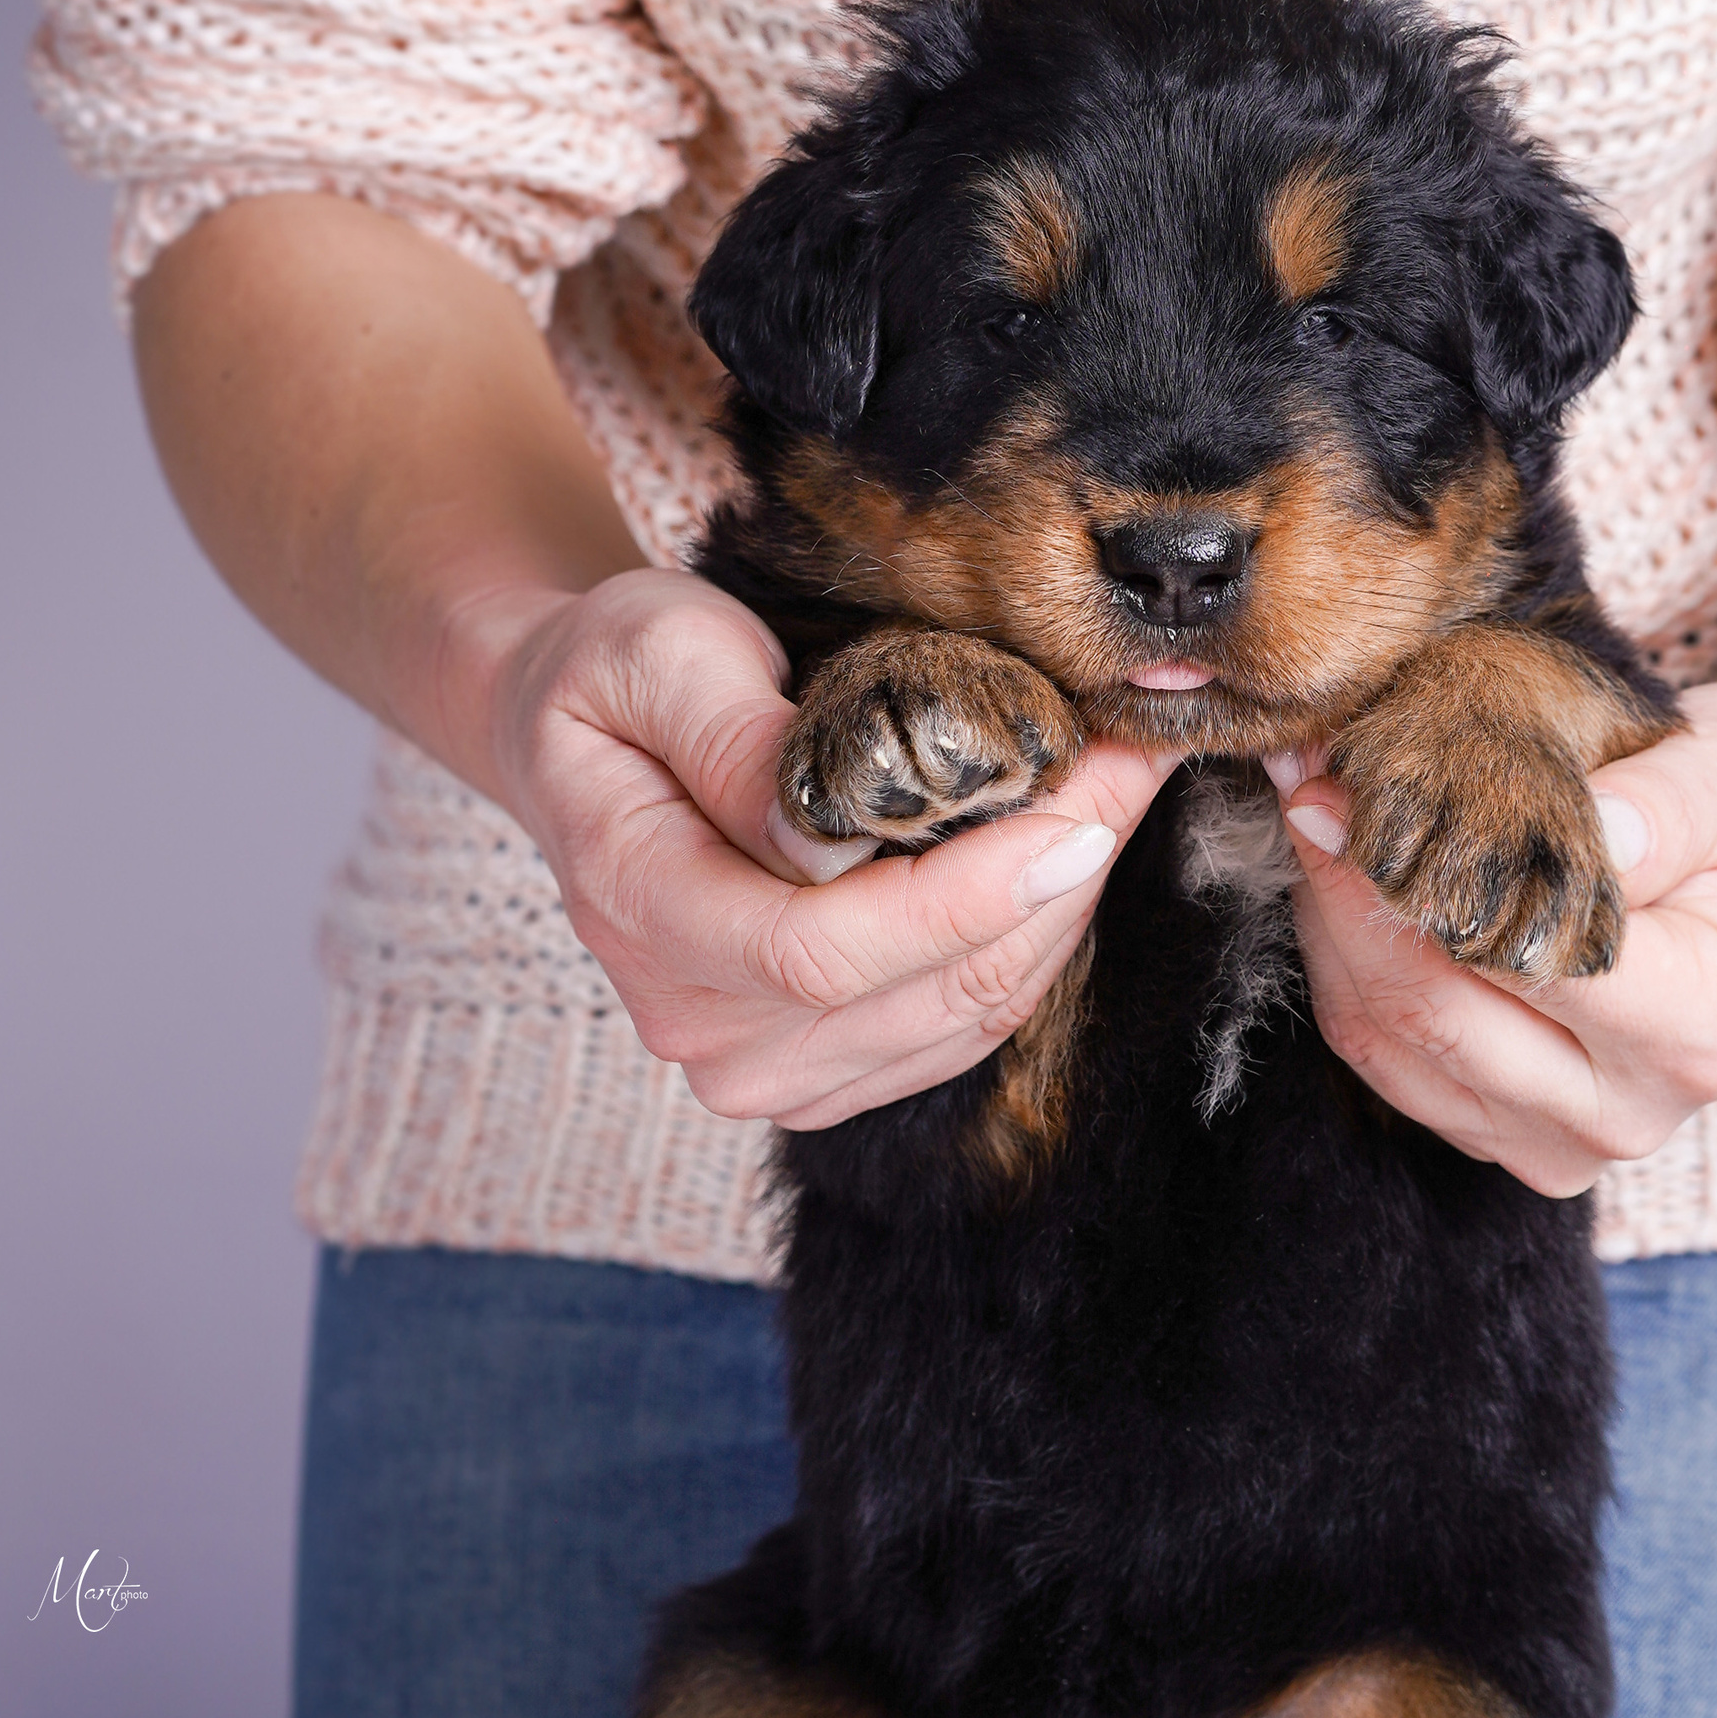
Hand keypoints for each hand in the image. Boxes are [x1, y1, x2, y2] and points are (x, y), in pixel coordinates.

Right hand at [469, 569, 1176, 1127]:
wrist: (577, 744)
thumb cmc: (616, 678)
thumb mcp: (651, 651)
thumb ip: (727, 733)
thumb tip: (825, 830)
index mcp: (643, 911)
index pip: (822, 951)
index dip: (964, 900)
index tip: (1076, 820)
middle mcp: (700, 1021)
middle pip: (919, 996)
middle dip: (1052, 886)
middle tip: (1138, 765)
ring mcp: (761, 1063)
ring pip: (961, 1019)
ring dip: (1060, 915)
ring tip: (1120, 794)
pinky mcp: (821, 1066)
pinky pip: (959, 1030)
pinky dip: (1031, 946)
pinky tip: (1069, 859)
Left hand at [1270, 683, 1716, 1197]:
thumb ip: (1667, 805)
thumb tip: (1584, 829)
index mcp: (1702, 1028)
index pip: (1524, 963)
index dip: (1412, 877)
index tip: (1337, 784)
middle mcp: (1632, 1110)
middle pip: (1439, 1016)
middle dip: (1346, 894)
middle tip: (1298, 782)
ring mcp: (1569, 1139)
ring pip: (1394, 1048)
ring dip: (1331, 932)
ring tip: (1308, 817)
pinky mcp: (1514, 1134)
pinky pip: (1391, 1065)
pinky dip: (1346, 973)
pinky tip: (1335, 884)